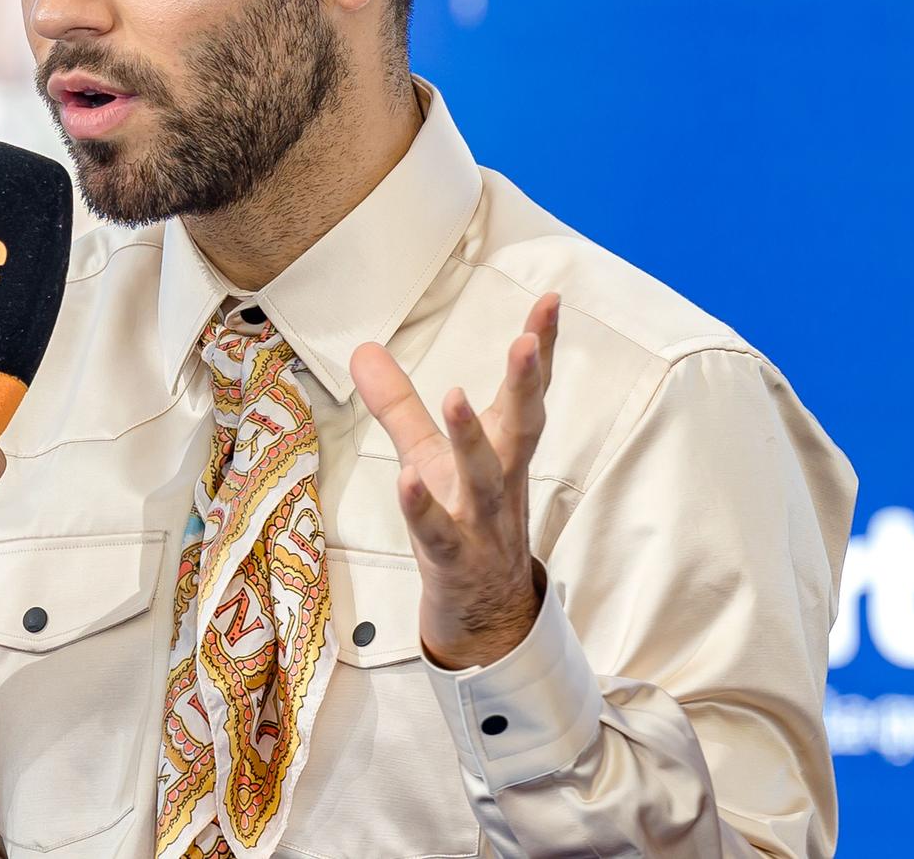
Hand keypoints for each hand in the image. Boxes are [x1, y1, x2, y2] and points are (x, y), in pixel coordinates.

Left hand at [349, 291, 559, 669]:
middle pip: (522, 427)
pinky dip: (424, 508)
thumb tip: (361, 348)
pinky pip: (439, 533)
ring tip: (456, 394)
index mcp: (502, 450)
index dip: (541, 347)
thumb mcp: (428, 454)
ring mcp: (480, 521)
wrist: (485, 614)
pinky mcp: (452, 559)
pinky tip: (407, 481)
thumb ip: (398, 403)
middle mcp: (501, 480)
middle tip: (526, 340)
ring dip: (472, 437)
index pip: (527, 392)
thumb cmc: (462, 521)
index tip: (552, 300)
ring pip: (483, 478)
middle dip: (527, 383)